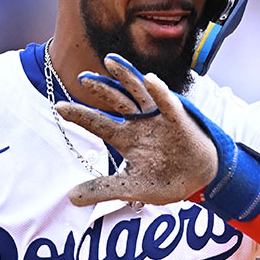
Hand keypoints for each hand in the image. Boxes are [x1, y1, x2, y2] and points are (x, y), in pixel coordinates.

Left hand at [55, 54, 217, 206]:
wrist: (199, 181)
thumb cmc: (165, 181)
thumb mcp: (130, 188)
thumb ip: (103, 190)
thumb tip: (71, 198)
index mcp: (125, 138)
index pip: (98, 122)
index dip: (80, 115)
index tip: (59, 107)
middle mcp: (139, 123)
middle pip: (115, 100)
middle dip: (100, 88)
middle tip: (82, 77)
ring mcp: (158, 118)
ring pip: (139, 92)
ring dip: (126, 76)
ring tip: (111, 61)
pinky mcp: (177, 120)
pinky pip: (167, 103)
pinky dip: (159, 91)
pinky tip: (150, 79)